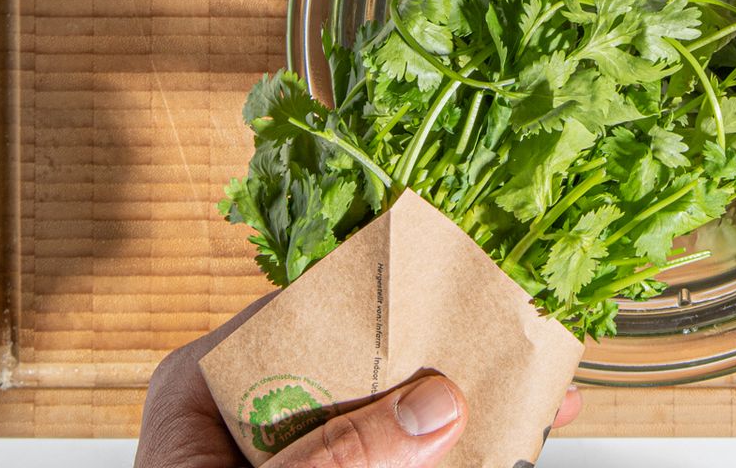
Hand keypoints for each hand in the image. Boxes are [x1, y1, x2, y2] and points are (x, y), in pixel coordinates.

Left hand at [135, 296, 580, 467]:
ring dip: (454, 417)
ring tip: (533, 403)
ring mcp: (288, 457)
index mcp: (202, 388)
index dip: (377, 295)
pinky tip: (501, 452)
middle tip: (511, 345)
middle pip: (355, 365)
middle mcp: (245, 413)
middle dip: (436, 361)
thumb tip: (436, 406)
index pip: (298, 311)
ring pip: (383, 421)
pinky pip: (387, 463)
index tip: (450, 285)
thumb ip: (342, 456)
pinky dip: (441, 461)